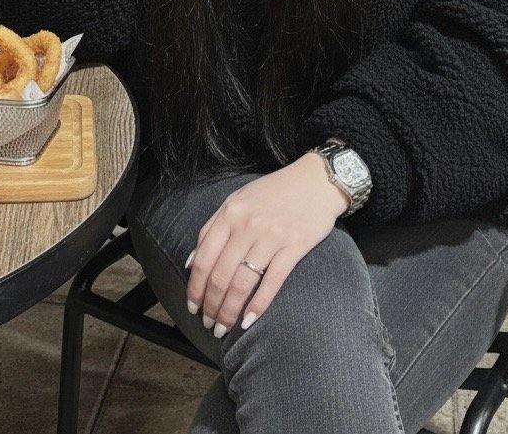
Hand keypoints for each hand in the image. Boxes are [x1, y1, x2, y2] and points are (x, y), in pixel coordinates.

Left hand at [184, 152, 348, 338]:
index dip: (195, 287)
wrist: (316, 181)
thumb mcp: (238, 199)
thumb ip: (213, 227)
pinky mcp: (294, 246)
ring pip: (242, 283)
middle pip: (221, 275)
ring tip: (224, 326)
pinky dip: (258, 305)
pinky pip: (271, 282)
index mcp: (230, 212)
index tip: (192, 306)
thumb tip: (191, 263)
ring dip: (229, 311)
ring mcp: (271, 236)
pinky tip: (248, 320)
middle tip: (209, 323)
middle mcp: (247, 224)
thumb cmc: (275, 191)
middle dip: (211, 305)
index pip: (204, 258)